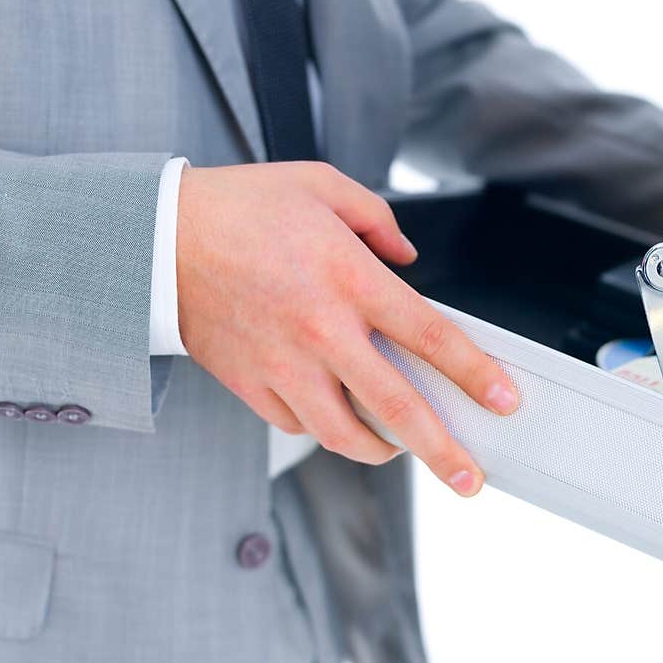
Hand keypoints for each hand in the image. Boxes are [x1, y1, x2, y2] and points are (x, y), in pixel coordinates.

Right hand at [176, 162, 518, 495]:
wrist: (158, 238)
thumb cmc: (238, 207)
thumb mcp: (320, 185)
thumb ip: (378, 218)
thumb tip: (410, 257)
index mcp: (348, 276)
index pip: (430, 336)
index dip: (475, 374)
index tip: (504, 400)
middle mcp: (321, 329)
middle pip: (398, 407)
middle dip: (443, 451)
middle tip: (470, 478)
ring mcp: (283, 364)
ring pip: (345, 434)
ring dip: (382, 449)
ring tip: (400, 450)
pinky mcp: (250, 384)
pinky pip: (298, 425)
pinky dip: (323, 427)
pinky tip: (335, 416)